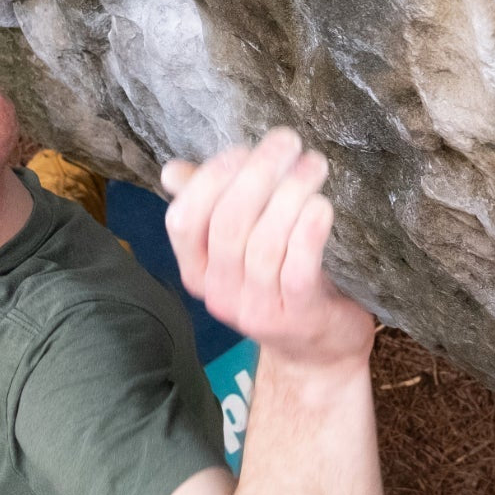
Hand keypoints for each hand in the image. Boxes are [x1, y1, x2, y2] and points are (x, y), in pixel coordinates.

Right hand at [162, 128, 373, 369]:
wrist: (319, 353)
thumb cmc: (280, 283)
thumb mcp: (242, 247)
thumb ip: (213, 207)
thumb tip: (172, 171)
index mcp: (196, 271)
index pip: (184, 219)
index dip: (211, 178)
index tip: (245, 149)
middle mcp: (218, 293)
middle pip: (228, 223)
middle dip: (259, 173)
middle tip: (289, 142)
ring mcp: (255, 309)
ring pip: (264, 243)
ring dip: (291, 194)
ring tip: (314, 165)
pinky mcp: (296, 318)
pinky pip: (297, 269)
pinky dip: (308, 232)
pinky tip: (322, 206)